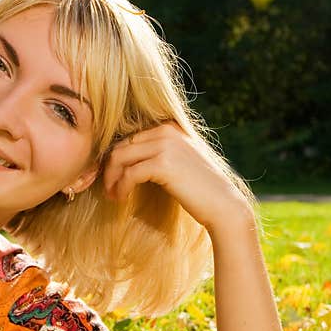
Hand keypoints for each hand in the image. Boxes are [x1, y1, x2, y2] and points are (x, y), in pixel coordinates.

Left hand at [102, 122, 253, 234]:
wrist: (223, 204)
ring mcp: (165, 145)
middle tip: (108, 189)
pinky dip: (120, 187)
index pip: (129, 138)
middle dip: (109, 169)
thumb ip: (156, 153)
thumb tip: (123, 159)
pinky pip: (129, 174)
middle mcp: (165, 131)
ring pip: (119, 158)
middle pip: (120, 146)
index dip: (115, 159)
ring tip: (112, 195)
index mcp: (168, 127)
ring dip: (111, 179)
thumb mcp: (177, 161)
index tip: (112, 178)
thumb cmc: (199, 188)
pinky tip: (121, 199)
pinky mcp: (163, 164)